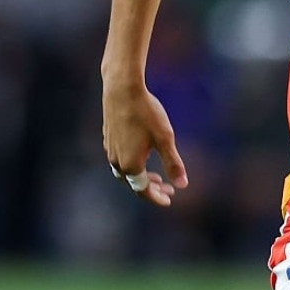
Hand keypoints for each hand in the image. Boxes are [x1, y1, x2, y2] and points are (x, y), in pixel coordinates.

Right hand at [102, 80, 187, 205]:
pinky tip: (141, 155)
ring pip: (125, 171)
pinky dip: (132, 164)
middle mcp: (117, 162)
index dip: (157, 197)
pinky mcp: (107, 138)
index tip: (169, 199)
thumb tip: (182, 185)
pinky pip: (119, 159)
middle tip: (167, 189)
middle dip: (151, 188)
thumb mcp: (165, 138)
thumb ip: (173, 163)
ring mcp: (110, 150)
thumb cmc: (146, 113)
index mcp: (131, 165)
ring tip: (155, 175)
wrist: (122, 90)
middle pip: (133, 183)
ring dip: (140, 176)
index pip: (143, 190)